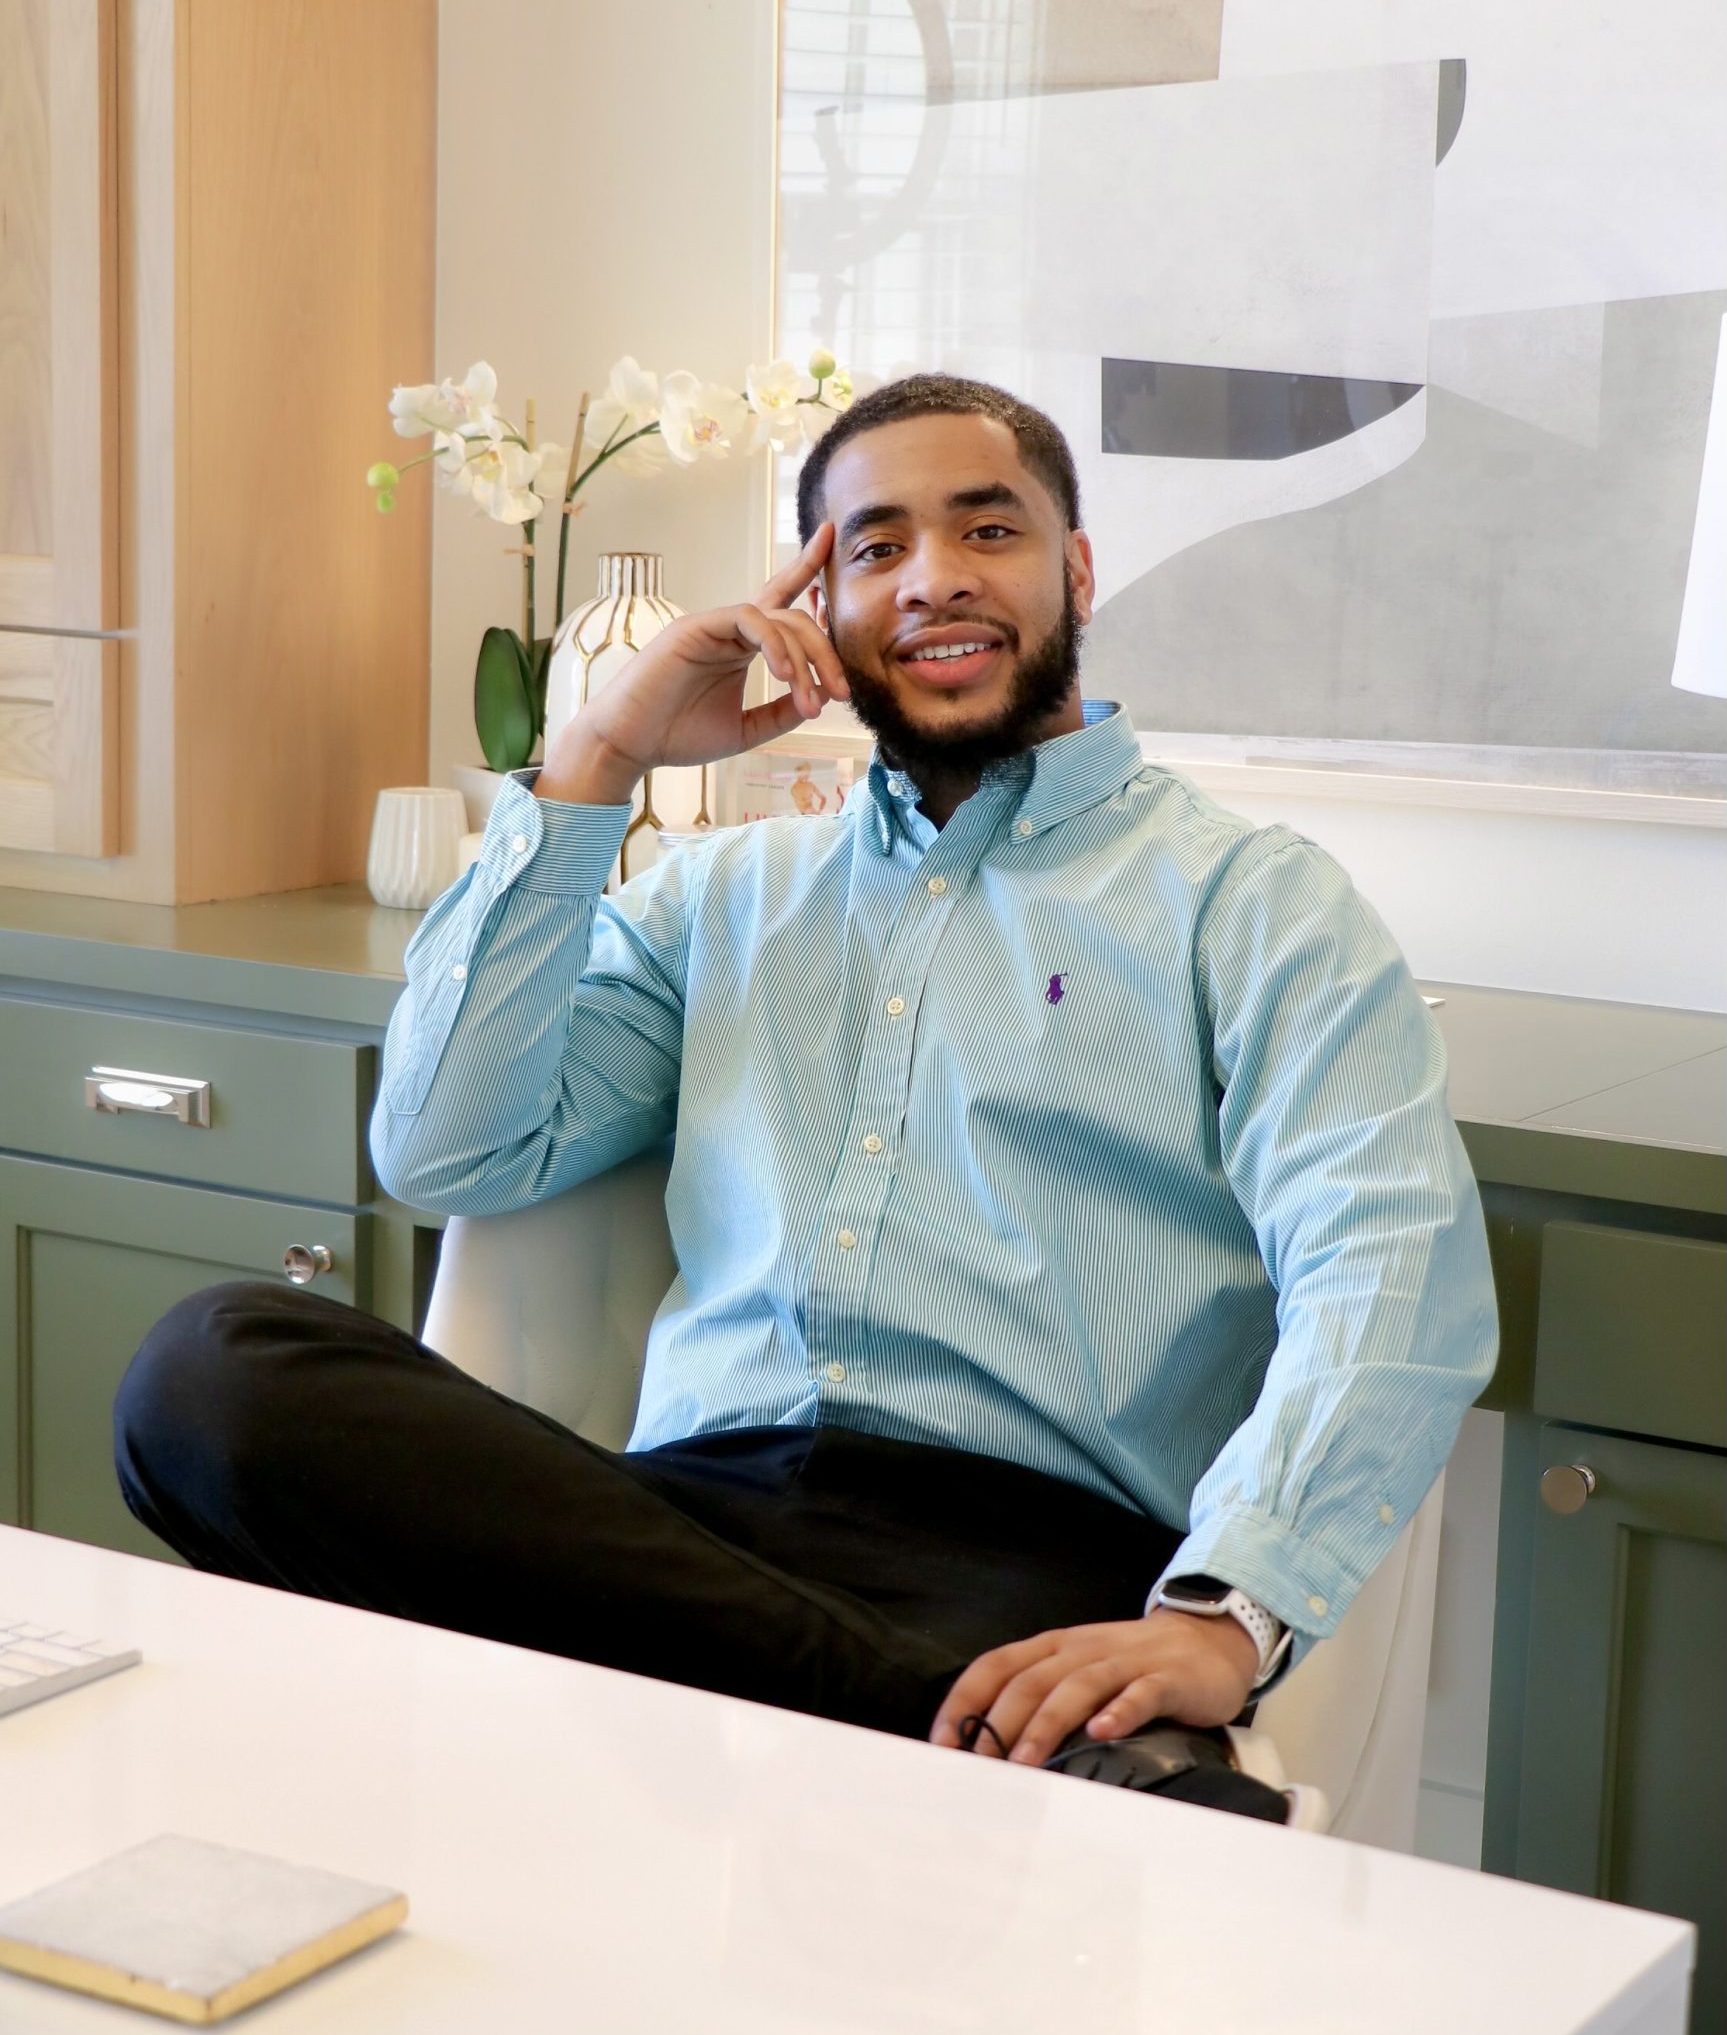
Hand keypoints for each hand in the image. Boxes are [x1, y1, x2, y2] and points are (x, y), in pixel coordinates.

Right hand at [538, 524, 847, 802]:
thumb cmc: (678, 735)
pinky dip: (774, 644)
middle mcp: (730, 629)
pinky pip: (749, 619)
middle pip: (794, 618)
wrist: (630, 745)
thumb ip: (781, 712)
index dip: (807, 567)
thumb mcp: (745, 728)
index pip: (782, 602)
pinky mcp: (696, 627)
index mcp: (741, 647)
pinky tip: (784, 673)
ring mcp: (713, 625)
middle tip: (841, 693)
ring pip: (778, 619)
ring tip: (811, 701)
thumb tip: (821, 695)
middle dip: (825, 653)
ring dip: (804, 659)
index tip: (831, 537)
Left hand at [928, 1610, 1258, 1767]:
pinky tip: (1103, 1733)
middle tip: (976, 1768)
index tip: (940, 1742)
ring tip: (1025, 1763)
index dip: (965, 1700)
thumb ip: (1041, 1698)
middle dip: (998, 1724)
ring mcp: (1125, 1662)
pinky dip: (1120, 1711)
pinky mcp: (1166, 1678)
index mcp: (1054, 1648)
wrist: (1209, 1640)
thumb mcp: (1079, 1671)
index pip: (996, 1665)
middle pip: (1030, 1681)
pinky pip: (1140, 1692)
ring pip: (1077, 1687)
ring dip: (1047, 1724)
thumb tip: (984, 1749)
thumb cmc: (1131, 1666)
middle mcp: (1082, 1650)